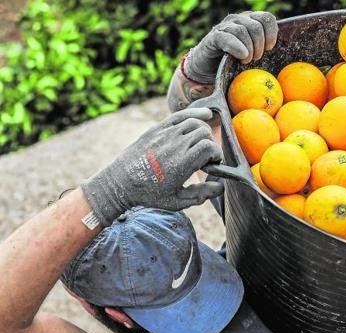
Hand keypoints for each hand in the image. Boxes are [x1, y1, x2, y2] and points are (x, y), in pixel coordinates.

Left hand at [81, 108, 223, 225]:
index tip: (212, 164)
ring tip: (200, 143)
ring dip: (203, 131)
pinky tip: (205, 114)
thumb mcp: (177, 201)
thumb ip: (201, 194)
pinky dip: (195, 113)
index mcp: (182, 163)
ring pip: (195, 122)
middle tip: (204, 157)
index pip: (210, 147)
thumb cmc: (149, 194)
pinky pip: (180, 115)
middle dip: (210, 144)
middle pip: (204, 133)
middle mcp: (175, 145)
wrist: (121, 182)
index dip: (216, 154)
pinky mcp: (158, 129)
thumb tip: (220, 186)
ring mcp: (166, 134)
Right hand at [183, 11, 277, 83]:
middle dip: (260, 45)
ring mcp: (224, 27)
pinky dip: (236, 47)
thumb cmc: (234, 62)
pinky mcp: (213, 37)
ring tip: (246, 61)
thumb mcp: (253, 54)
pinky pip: (225, 37)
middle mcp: (238, 20)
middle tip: (256, 58)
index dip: (271, 34)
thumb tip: (289, 50)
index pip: (267, 18)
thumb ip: (266, 49)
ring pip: (242, 30)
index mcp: (250, 21)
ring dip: (248, 49)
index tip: (269, 48)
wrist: (208, 68)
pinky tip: (242, 56)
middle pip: (256, 26)